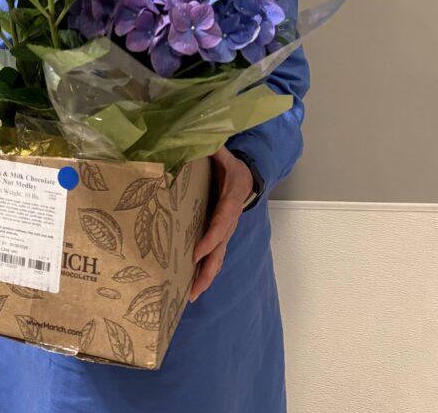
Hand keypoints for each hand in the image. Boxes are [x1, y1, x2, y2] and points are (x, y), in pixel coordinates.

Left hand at [190, 147, 253, 301]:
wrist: (247, 178)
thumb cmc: (232, 167)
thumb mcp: (225, 156)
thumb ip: (214, 150)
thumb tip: (201, 141)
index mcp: (231, 201)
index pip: (221, 222)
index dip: (211, 238)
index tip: (196, 252)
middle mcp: (230, 222)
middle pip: (220, 250)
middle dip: (207, 270)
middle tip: (193, 290)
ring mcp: (226, 232)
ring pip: (218, 258)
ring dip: (205, 277)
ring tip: (190, 295)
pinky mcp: (220, 237)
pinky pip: (214, 256)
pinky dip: (205, 272)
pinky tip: (190, 286)